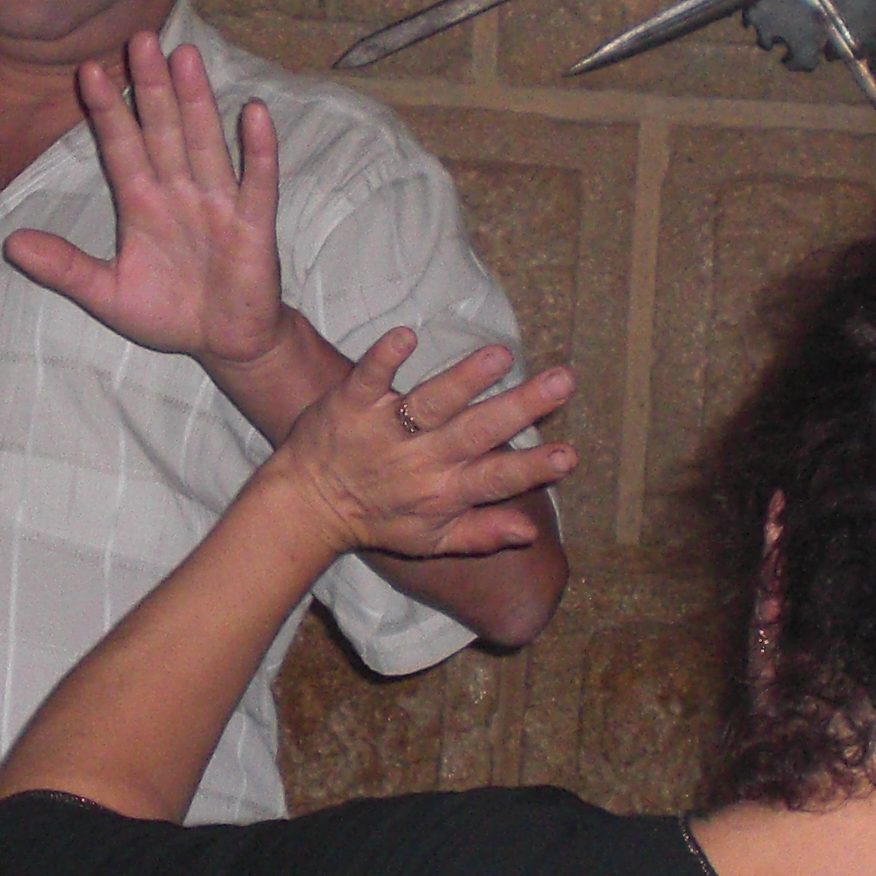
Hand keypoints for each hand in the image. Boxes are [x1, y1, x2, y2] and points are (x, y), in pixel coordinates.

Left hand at [3, 35, 296, 380]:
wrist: (226, 343)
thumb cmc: (169, 312)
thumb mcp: (107, 295)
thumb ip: (64, 268)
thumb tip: (11, 244)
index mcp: (142, 203)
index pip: (121, 146)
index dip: (106, 110)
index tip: (88, 70)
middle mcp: (179, 191)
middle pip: (163, 129)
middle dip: (151, 86)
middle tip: (140, 37)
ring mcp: (218, 203)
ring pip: (205, 142)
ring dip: (197, 101)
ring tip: (185, 57)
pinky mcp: (254, 224)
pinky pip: (257, 181)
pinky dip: (257, 150)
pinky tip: (252, 113)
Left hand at [265, 329, 577, 562]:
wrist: (306, 506)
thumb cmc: (379, 520)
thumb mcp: (432, 540)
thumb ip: (483, 533)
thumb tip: (532, 530)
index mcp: (445, 491)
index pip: (498, 479)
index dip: (534, 468)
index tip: (570, 455)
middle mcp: (421, 459)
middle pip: (477, 431)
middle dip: (521, 407)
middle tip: (562, 381)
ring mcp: (386, 429)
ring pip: (432, 403)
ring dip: (464, 378)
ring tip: (500, 356)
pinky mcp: (352, 403)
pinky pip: (370, 377)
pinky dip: (386, 358)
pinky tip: (408, 335)